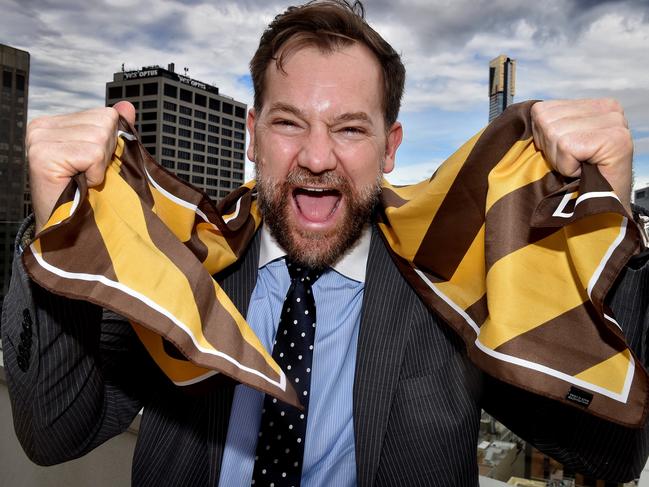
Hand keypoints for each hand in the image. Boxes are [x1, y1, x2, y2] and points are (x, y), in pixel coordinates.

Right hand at [26, 101, 135, 232]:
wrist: (66, 228)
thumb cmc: (85, 194)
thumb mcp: (103, 157)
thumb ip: (114, 130)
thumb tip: (127, 106)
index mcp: (55, 123)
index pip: (104, 115)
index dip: (110, 144)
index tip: (93, 164)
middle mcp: (42, 126)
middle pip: (104, 123)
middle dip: (106, 153)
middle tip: (88, 173)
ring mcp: (39, 139)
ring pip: (99, 137)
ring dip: (100, 165)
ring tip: (83, 179)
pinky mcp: (43, 155)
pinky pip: (91, 154)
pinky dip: (94, 173)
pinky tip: (80, 183)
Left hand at [530, 98, 633, 213]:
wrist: (602, 210)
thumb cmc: (578, 179)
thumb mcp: (559, 144)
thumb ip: (549, 125)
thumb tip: (524, 117)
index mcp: (594, 106)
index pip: (542, 110)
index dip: (542, 138)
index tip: (564, 154)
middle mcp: (608, 108)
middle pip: (546, 119)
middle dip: (550, 149)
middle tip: (571, 163)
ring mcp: (614, 121)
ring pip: (554, 133)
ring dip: (559, 159)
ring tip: (578, 167)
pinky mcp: (614, 139)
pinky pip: (567, 147)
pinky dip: (568, 166)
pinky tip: (583, 171)